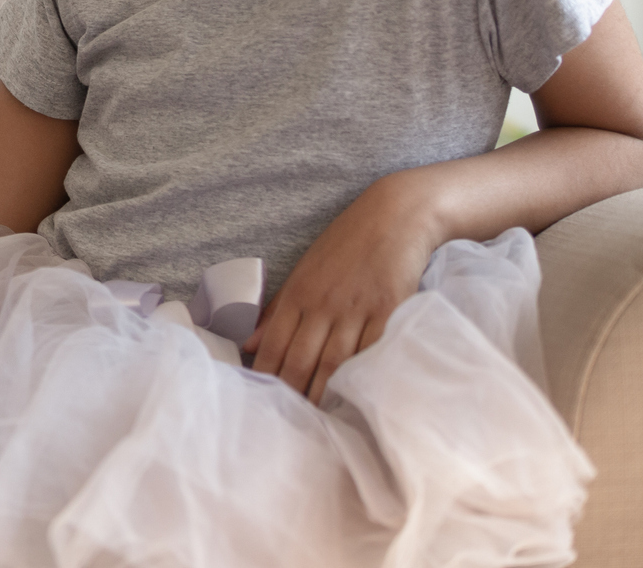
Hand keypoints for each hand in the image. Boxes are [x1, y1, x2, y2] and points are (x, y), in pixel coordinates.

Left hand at [244, 173, 436, 403]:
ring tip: (317, 424)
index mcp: (298, 294)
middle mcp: (323, 305)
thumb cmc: (346, 245)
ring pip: (334, 363)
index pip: (272, 344)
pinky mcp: (389, 313)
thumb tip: (247, 342)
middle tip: (285, 424)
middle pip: (300, 359)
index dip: (264, 375)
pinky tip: (357, 399)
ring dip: (323, 394)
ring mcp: (357, 310)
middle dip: (291, 393)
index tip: (257, 401)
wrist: (395, 217)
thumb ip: (277, 309)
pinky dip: (363, 377)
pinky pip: (372, 352)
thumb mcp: (304, 271)